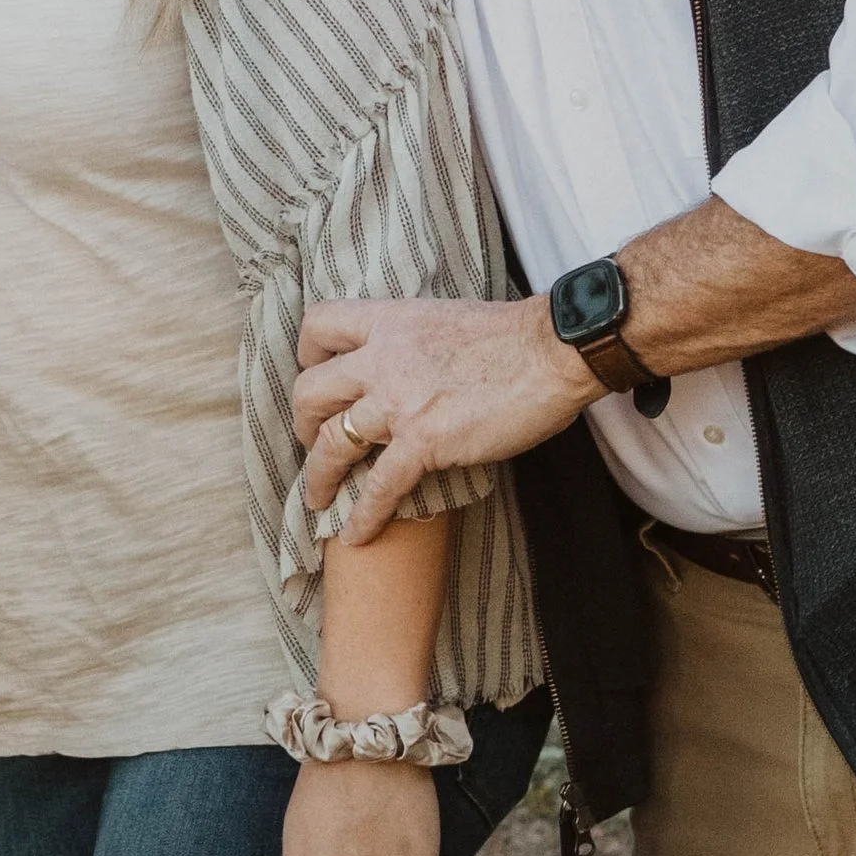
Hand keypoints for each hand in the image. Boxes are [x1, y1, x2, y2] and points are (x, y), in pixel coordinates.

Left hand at [294, 292, 597, 541]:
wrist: (553, 351)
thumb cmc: (513, 337)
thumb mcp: (444, 319)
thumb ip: (413, 342)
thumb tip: (409, 369)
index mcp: (389, 323)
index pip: (318, 325)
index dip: (307, 354)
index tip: (315, 374)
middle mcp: (382, 359)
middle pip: (309, 390)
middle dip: (301, 423)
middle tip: (311, 442)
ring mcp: (398, 401)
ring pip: (330, 442)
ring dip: (318, 475)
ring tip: (318, 497)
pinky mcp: (423, 440)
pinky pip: (379, 486)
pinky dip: (363, 516)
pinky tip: (356, 535)